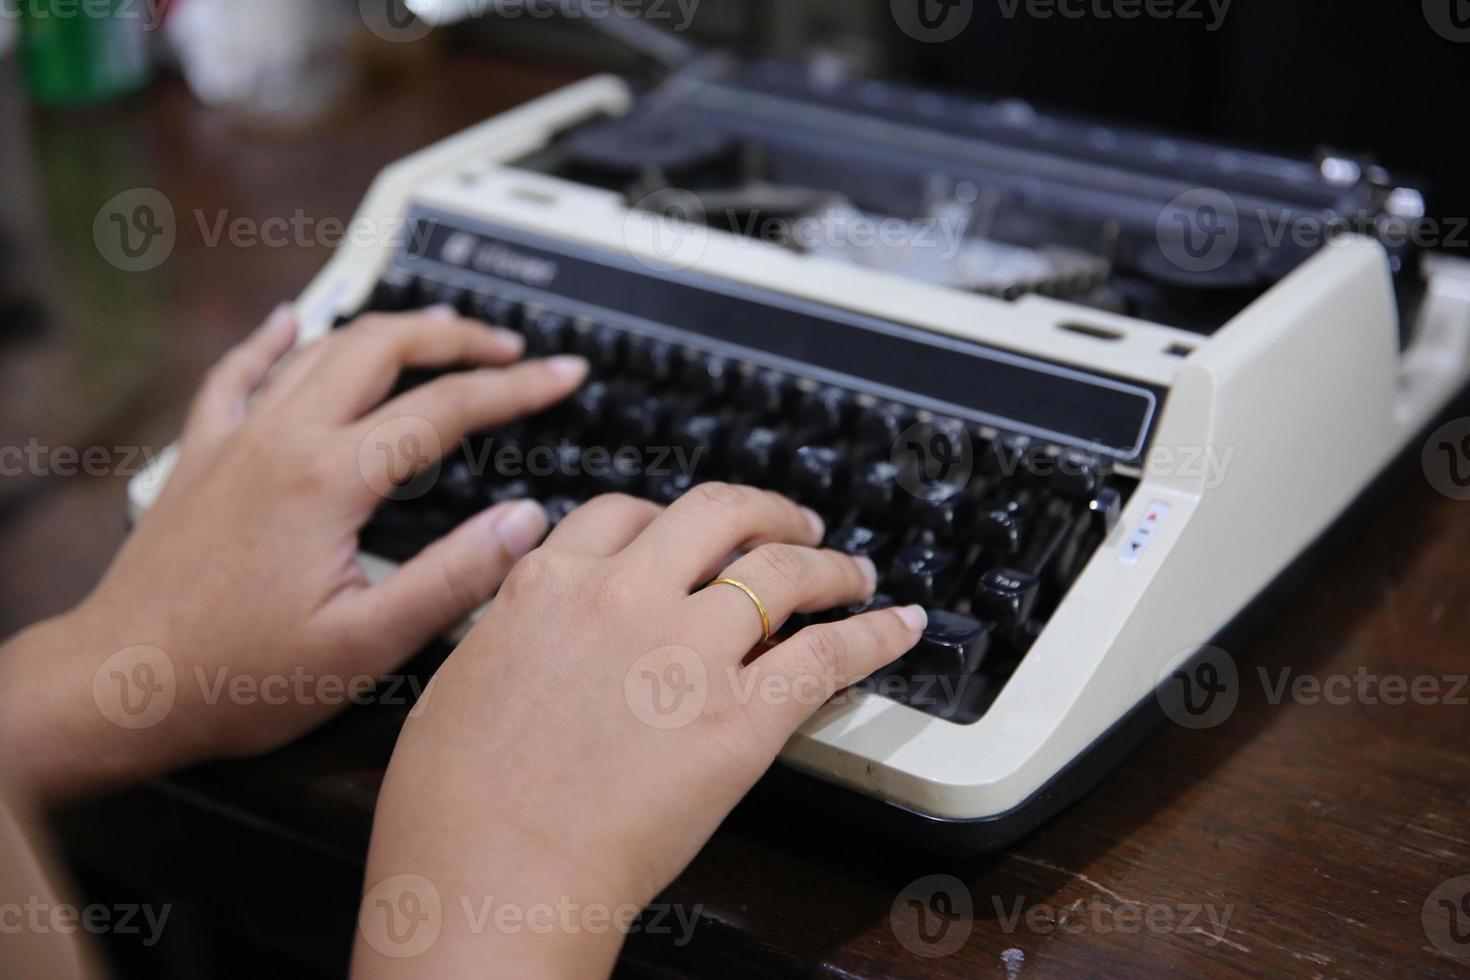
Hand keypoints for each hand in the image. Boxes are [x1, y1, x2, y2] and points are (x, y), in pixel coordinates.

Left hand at [0, 304, 588, 804]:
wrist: (122, 685)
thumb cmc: (239, 677)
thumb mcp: (367, 644)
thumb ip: (455, 578)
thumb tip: (526, 522)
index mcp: (330, 479)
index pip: (447, 408)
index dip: (518, 388)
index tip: (565, 375)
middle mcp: (282, 440)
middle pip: (383, 348)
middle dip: (457, 336)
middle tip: (511, 348)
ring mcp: (236, 440)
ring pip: (321, 349)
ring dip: (387, 330)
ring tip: (440, 328)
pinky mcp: (201, 457)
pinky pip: (236, 373)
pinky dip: (271, 339)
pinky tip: (289, 320)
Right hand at [356, 485, 925, 977]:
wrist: (493, 880)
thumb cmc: (454, 810)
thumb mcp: (462, 684)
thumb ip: (514, 635)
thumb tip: (536, 626)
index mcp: (549, 585)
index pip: (624, 514)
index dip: (669, 518)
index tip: (691, 533)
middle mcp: (623, 596)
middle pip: (716, 513)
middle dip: (764, 511)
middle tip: (791, 525)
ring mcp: (688, 650)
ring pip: (782, 570)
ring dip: (827, 561)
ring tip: (850, 570)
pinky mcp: (742, 714)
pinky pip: (829, 652)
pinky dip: (876, 632)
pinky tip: (899, 625)